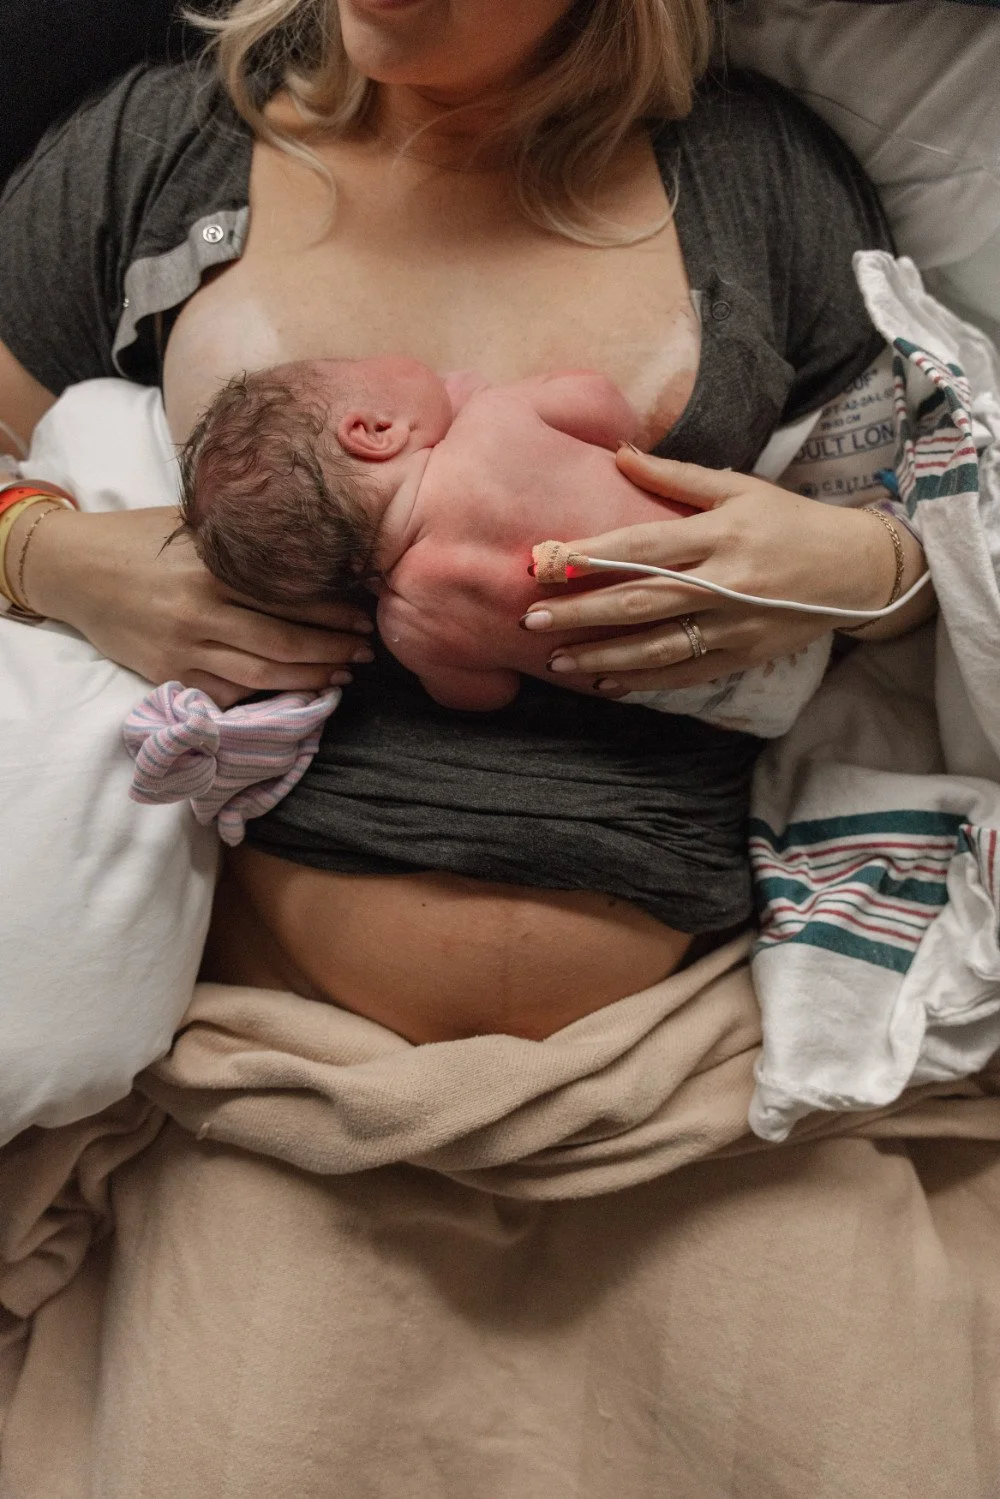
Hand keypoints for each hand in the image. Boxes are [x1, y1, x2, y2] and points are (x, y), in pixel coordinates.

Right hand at [20, 506, 373, 706]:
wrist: (72, 569)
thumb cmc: (138, 539)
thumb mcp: (191, 526)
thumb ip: (241, 543)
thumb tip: (310, 552)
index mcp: (212, 567)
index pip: (289, 595)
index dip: (334, 611)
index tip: (365, 615)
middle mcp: (200, 611)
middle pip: (285, 641)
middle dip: (333, 650)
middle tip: (366, 652)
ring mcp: (184, 648)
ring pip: (263, 674)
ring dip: (310, 679)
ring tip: (342, 674)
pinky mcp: (169, 675)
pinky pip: (228, 692)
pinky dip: (266, 695)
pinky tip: (294, 692)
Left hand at [520, 448, 931, 694]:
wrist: (858, 571)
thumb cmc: (791, 522)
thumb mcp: (740, 488)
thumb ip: (676, 476)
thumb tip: (619, 453)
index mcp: (721, 533)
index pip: (644, 545)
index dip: (593, 555)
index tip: (547, 561)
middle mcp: (726, 581)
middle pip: (643, 600)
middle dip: (584, 612)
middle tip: (533, 618)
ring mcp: (735, 624)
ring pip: (659, 646)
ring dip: (604, 655)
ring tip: (557, 660)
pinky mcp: (744, 656)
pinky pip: (686, 673)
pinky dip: (644, 680)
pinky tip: (605, 682)